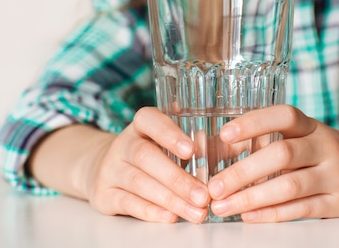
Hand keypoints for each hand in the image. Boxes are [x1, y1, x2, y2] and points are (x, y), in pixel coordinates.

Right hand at [81, 107, 209, 222]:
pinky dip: (151, 211)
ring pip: (139, 183)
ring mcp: (111, 169)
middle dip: (177, 179)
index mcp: (141, 125)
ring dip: (170, 200)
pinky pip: (127, 203)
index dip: (169, 134)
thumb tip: (234, 145)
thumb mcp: (170, 141)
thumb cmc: (152, 153)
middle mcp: (123, 144)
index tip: (191, 150)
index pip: (149, 120)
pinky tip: (171, 217)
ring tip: (196, 211)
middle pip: (145, 157)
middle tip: (203, 195)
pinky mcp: (104, 194)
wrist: (107, 168)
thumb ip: (201, 142)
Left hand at [206, 105, 338, 221]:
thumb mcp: (311, 138)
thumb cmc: (333, 152)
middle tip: (213, 186)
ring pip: (290, 186)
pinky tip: (248, 216)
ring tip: (223, 206)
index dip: (254, 122)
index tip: (225, 134)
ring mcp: (335, 175)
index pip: (284, 115)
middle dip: (243, 171)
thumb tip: (223, 152)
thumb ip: (274, 141)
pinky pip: (301, 210)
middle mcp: (325, 146)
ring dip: (251, 197)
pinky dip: (271, 214)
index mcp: (313, 126)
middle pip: (282, 154)